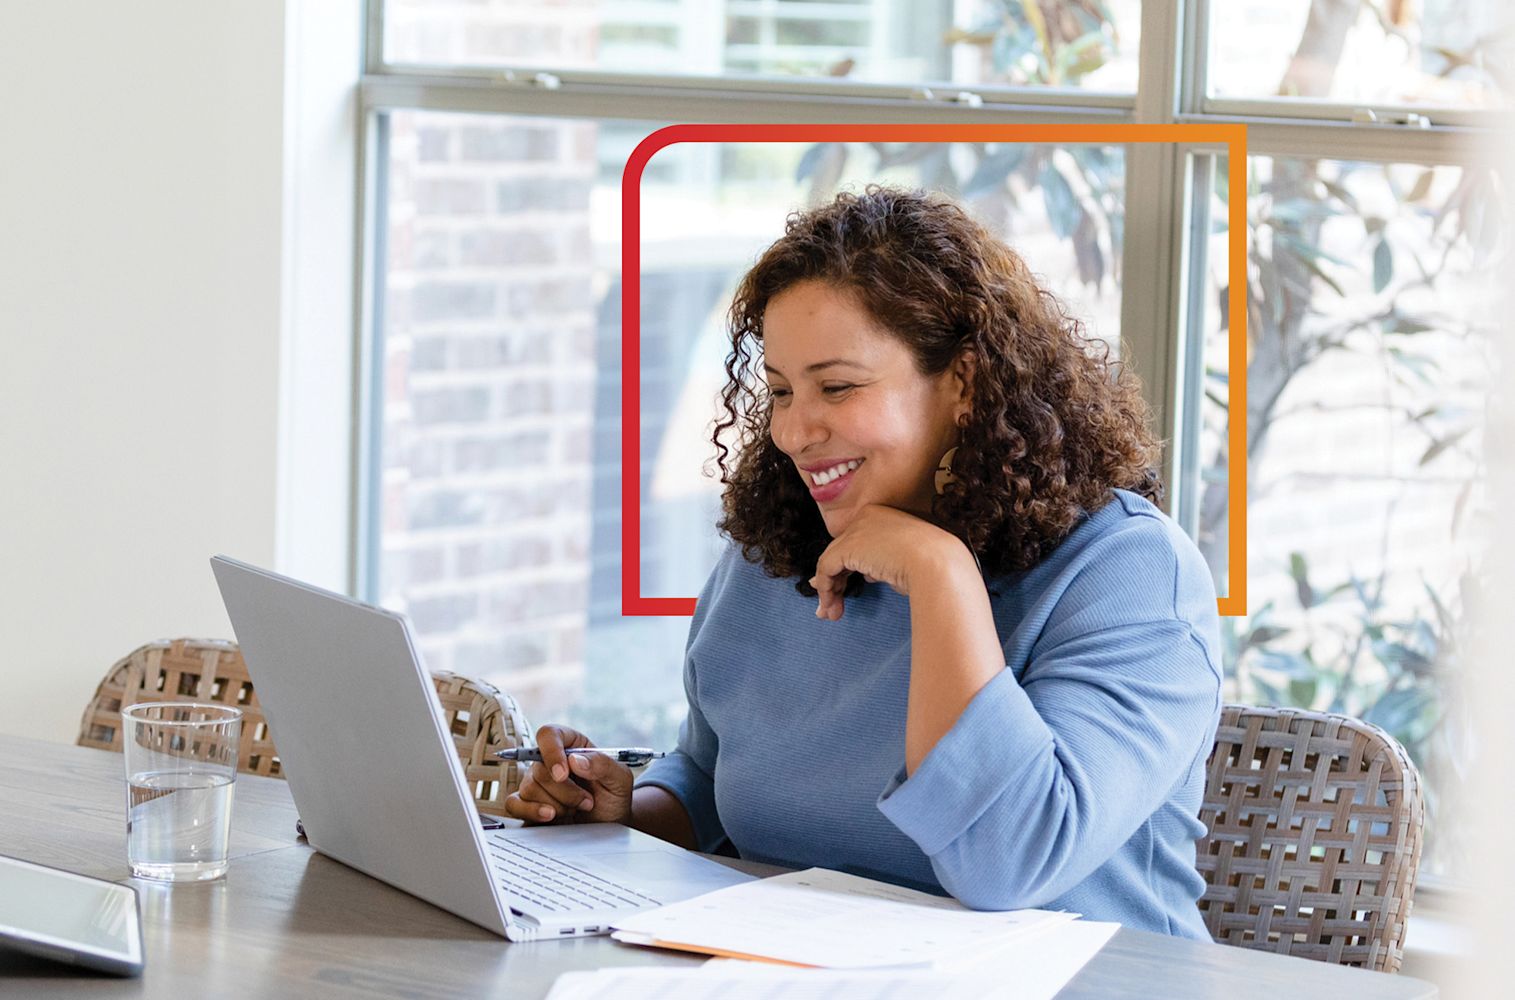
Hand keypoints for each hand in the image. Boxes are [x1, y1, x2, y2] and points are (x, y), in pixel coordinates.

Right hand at [502, 724, 634, 825]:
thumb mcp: (620, 779)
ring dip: (557, 804)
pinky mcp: (528, 805)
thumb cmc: (613, 798)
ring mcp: (537, 784)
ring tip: (575, 809)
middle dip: (565, 791)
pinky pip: (513, 804)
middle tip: (586, 801)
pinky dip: (531, 811)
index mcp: (571, 745)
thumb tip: (574, 760)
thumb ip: (603, 765)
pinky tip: (551, 816)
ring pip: (529, 788)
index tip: (563, 774)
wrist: (608, 826)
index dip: (552, 752)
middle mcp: (550, 762)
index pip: (548, 734)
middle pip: (539, 768)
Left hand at [809, 505, 970, 620]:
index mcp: (884, 515)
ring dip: (829, 590)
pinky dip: (826, 589)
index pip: (857, 541)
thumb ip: (882, 564)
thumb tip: (866, 575)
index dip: (846, 567)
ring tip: (830, 612)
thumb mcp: (904, 561)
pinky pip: (826, 568)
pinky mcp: (848, 546)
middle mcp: (867, 516)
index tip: (840, 588)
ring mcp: (857, 529)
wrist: (938, 563)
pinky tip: (831, 606)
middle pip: (841, 550)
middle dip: (833, 580)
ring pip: (831, 560)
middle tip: (830, 604)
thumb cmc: (933, 565)